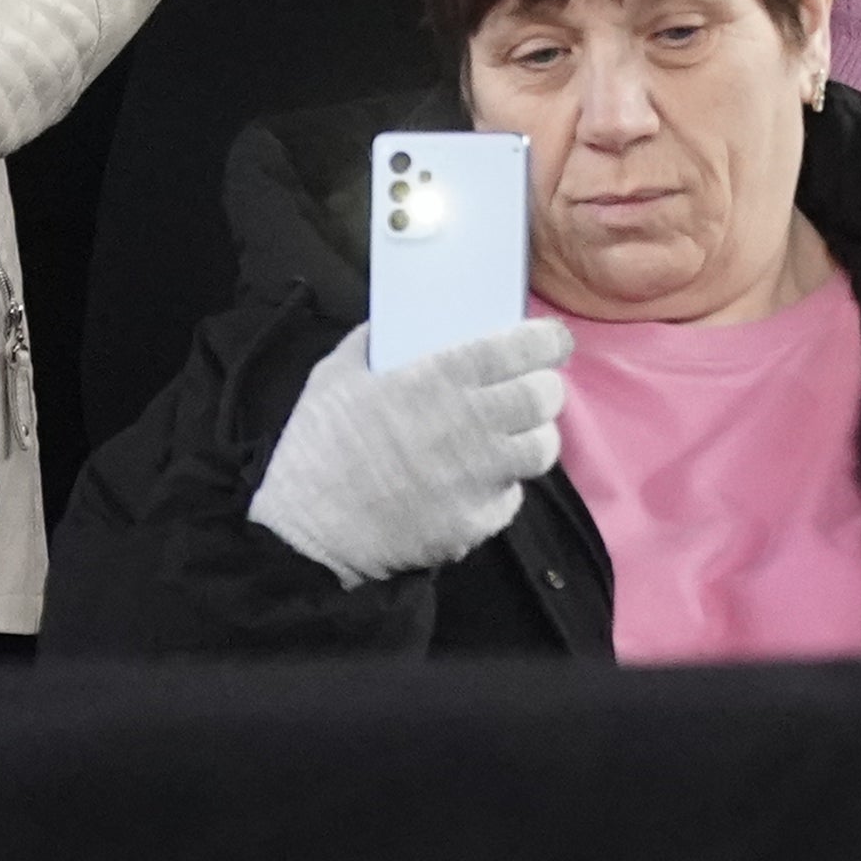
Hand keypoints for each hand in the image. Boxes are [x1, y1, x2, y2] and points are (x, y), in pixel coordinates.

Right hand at [247, 319, 575, 587]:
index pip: (524, 347)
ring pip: (543, 449)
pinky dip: (502, 488)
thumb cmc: (318, 448)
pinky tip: (477, 483)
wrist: (310, 535)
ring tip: (513, 437)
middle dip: (545, 387)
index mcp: (440, 377)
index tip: (551, 340)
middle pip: (546, 397)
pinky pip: (512, 498)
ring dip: (533, 438)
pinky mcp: (476, 522)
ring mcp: (479, 477)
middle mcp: (472, 423)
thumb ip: (369, 343)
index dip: (548, 341)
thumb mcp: (334, 376)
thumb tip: (390, 324)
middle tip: (530, 388)